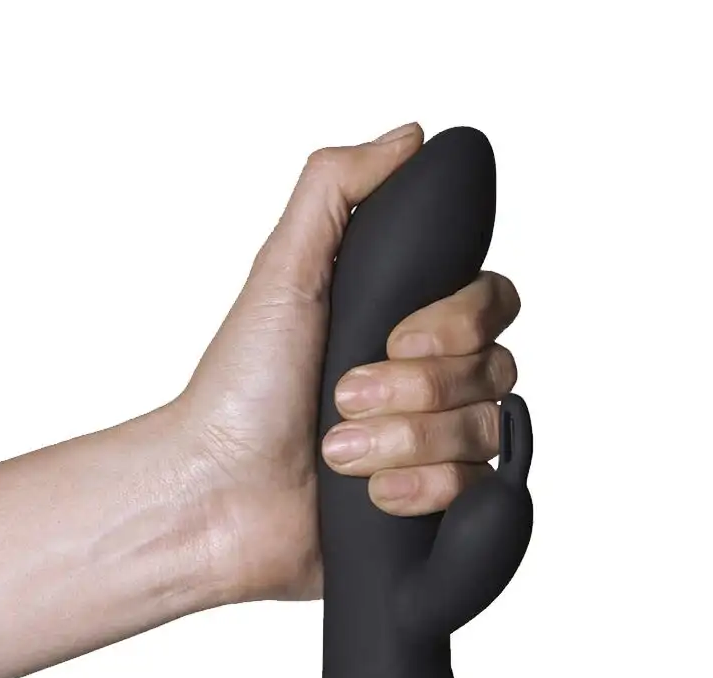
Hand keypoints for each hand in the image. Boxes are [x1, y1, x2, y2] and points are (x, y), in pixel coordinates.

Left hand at [175, 122, 520, 602]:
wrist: (216, 496)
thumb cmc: (239, 392)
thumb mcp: (282, 272)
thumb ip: (337, 190)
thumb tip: (410, 138)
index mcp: (405, 324)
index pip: (492, 304)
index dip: (458, 321)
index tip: (396, 336)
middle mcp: (429, 382)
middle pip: (496, 368)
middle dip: (419, 388)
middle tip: (343, 396)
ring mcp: (434, 447)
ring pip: (486, 431)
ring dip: (408, 441)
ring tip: (340, 452)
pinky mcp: (433, 506)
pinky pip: (476, 490)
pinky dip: (420, 491)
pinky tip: (370, 495)